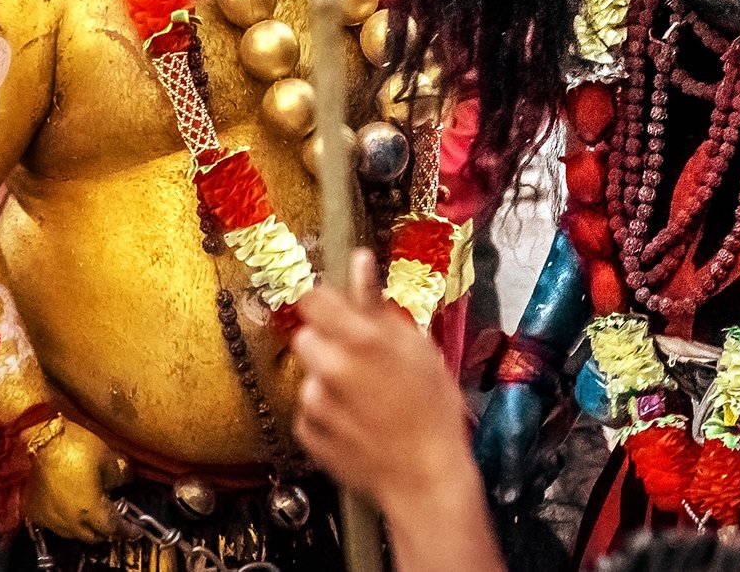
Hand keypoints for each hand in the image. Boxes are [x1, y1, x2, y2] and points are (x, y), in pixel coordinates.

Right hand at [24, 420, 130, 542]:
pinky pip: (54, 525)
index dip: (126, 531)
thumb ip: (119, 476)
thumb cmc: (78, 448)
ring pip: (72, 534)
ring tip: (90, 514)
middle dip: (105, 531)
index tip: (135, 532)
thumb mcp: (107, 459)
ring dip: (84, 527)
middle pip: (92, 537)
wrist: (43, 440)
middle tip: (113, 520)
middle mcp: (70, 522)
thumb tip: (125, 483)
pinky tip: (69, 509)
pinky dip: (65, 521)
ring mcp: (50, 520)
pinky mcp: (35, 513)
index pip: (112, 528)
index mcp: (90, 510)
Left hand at [290, 251, 476, 519]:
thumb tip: (359, 261)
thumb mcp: (417, 346)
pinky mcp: (307, 434)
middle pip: (306, 335)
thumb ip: (378, 304)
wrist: (425, 477)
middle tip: (361, 358)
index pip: (313, 298)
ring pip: (309, 374)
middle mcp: (329, 367)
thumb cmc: (433, 409)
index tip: (339, 309)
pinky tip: (356, 421)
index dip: (326, 301)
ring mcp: (314, 404)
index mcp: (359, 340)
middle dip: (328, 342)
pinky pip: (307, 409)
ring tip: (365, 397)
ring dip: (328, 379)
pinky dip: (326, 412)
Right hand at [474, 376, 548, 508]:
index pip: (487, 493)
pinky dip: (551, 468)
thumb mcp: (513, 438)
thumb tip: (505, 501)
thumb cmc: (516, 407)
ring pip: (529, 485)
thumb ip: (510, 469)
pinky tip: (555, 457)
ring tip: (547, 463)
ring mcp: (517, 459)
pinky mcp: (533, 454)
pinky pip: (541, 472)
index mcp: (484, 460)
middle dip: (528, 490)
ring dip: (542, 479)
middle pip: (511, 495)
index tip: (519, 499)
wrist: (533, 382)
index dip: (503, 502)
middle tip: (538, 476)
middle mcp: (498, 463)